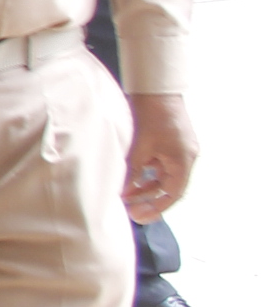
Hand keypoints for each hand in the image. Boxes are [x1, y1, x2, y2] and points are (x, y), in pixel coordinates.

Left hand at [124, 92, 195, 222]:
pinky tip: (128, 178)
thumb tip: (122, 193)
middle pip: (167, 186)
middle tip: (127, 209)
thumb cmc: (149, 116)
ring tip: (123, 195)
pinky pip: (158, 164)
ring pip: (161, 175)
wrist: (155, 89)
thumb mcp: (139, 148)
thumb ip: (132, 172)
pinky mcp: (168, 143)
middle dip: (147, 198)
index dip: (157, 207)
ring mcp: (177, 150)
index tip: (140, 217)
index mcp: (183, 160)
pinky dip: (145, 172)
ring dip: (144, 186)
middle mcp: (184, 157)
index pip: (173, 193)